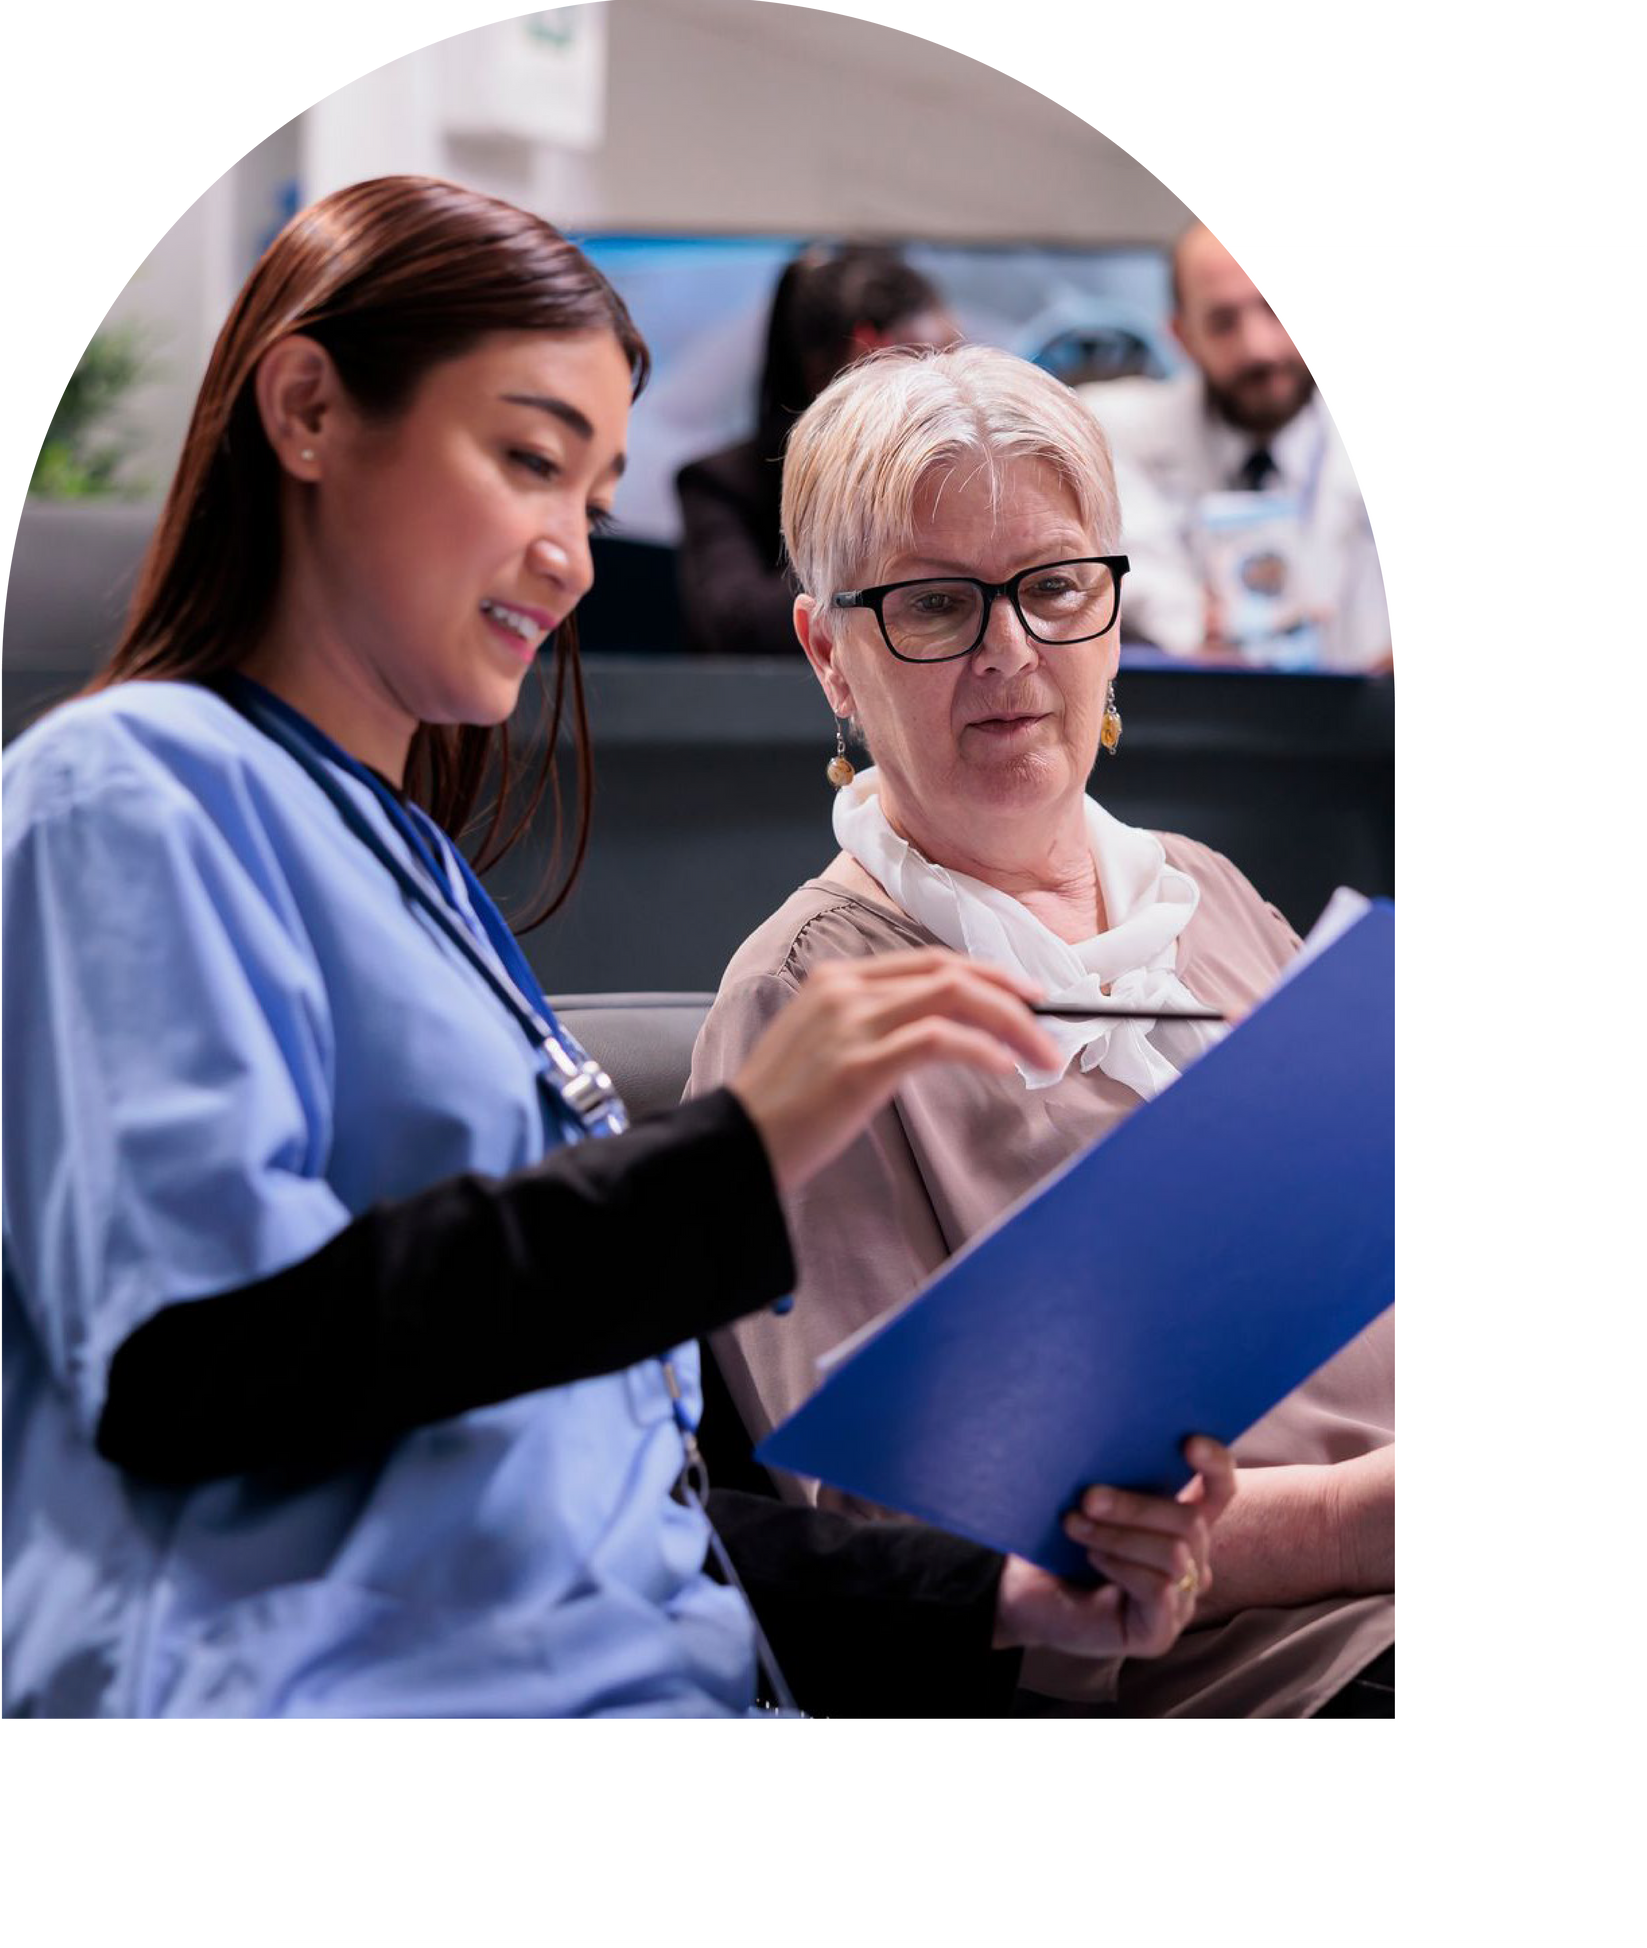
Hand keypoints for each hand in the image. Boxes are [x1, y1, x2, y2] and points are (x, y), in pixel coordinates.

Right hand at [729, 949, 1059, 1192]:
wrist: (734, 1148)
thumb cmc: (781, 1111)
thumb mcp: (822, 1046)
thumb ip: (869, 1026)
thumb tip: (937, 1033)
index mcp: (836, 981)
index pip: (929, 961)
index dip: (985, 974)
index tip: (1023, 996)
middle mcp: (845, 990)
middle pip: (950, 971)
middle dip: (1010, 993)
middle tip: (1049, 1020)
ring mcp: (851, 1024)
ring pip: (954, 996)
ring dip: (1011, 1023)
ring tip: (1042, 1054)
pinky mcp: (859, 1065)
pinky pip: (939, 1040)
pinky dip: (982, 1048)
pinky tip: (1005, 1067)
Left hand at [993, 1437, 1236, 1659]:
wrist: (1019, 1591)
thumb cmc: (1054, 1539)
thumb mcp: (1087, 1499)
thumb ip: (1114, 1474)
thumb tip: (1116, 1434)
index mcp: (1177, 1521)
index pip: (1219, 1489)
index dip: (1214, 1462)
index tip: (1186, 1441)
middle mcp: (1189, 1561)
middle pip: (1190, 1522)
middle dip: (1136, 1505)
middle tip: (1088, 1496)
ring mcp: (1179, 1600)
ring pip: (1174, 1555)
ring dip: (1119, 1536)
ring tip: (1074, 1525)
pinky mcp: (1158, 1632)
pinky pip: (1159, 1590)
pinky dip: (1122, 1568)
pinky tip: (1092, 1559)